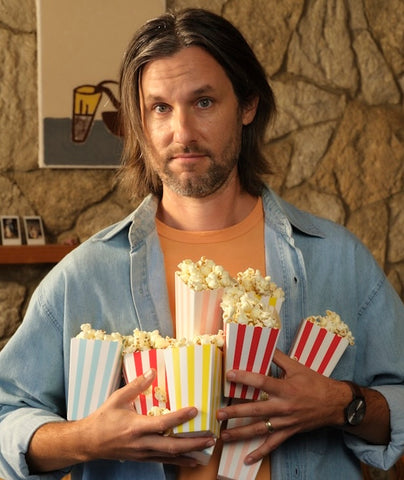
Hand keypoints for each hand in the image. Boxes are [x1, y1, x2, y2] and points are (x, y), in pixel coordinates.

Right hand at [82, 369, 214, 465]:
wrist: (89, 442)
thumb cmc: (103, 418)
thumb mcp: (118, 398)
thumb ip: (136, 385)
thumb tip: (152, 371)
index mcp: (135, 427)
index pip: (162, 423)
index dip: (179, 418)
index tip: (194, 410)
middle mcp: (141, 443)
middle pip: (171, 446)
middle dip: (193, 442)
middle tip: (211, 437)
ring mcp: (143, 453)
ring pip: (170, 456)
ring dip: (190, 452)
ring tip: (208, 447)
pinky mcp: (143, 458)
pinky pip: (164, 460)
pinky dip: (180, 460)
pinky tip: (192, 459)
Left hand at [216, 349, 348, 464]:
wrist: (335, 403)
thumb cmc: (315, 383)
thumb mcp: (297, 366)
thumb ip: (277, 357)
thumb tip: (262, 344)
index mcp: (286, 388)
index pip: (262, 382)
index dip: (245, 378)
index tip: (229, 375)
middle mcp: (284, 407)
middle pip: (257, 410)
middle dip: (236, 412)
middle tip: (219, 413)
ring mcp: (286, 422)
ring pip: (261, 429)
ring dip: (241, 433)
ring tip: (224, 435)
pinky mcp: (289, 432)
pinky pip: (273, 444)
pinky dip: (260, 452)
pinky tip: (247, 458)